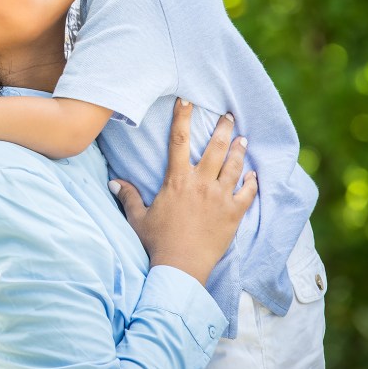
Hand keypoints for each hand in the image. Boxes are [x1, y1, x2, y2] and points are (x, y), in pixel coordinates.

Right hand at [111, 99, 256, 285]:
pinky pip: (247, 193)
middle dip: (222, 128)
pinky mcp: (234, 214)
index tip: (187, 101)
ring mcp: (220, 198)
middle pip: (215, 147)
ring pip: (234, 166)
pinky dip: (251, 182)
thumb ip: (128, 196)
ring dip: (239, 150)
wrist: (181, 267)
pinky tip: (253, 175)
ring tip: (243, 139)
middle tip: (228, 115)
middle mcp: (201, 184)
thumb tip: (114, 181)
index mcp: (177, 180)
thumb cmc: (157, 242)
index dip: (182, 117)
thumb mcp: (138, 217)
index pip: (178, 140)